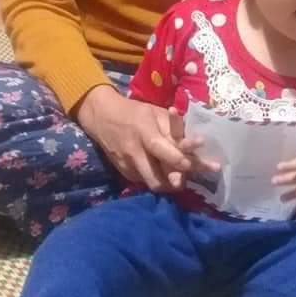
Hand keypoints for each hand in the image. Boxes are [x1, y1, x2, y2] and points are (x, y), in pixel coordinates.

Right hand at [76, 86, 216, 191]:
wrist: (102, 116)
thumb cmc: (135, 112)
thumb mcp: (156, 113)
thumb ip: (173, 129)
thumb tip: (194, 144)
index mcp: (145, 134)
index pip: (163, 152)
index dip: (180, 160)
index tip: (192, 165)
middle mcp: (135, 153)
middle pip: (158, 177)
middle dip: (177, 181)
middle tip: (192, 181)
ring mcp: (128, 165)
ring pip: (152, 184)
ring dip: (168, 184)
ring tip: (181, 181)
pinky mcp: (124, 173)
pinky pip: (144, 181)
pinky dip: (157, 179)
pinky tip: (166, 175)